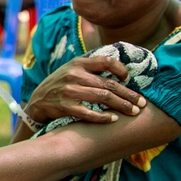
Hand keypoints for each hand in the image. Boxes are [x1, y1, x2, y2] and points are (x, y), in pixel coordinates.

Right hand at [26, 55, 146, 124]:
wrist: (38, 100)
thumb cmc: (60, 84)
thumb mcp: (72, 69)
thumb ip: (91, 68)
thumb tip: (120, 70)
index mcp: (78, 63)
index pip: (106, 61)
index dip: (121, 69)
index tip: (128, 79)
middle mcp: (74, 75)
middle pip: (109, 84)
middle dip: (129, 94)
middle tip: (142, 103)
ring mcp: (69, 91)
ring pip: (103, 97)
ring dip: (122, 105)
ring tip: (133, 111)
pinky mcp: (66, 106)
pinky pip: (90, 113)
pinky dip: (104, 117)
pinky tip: (114, 119)